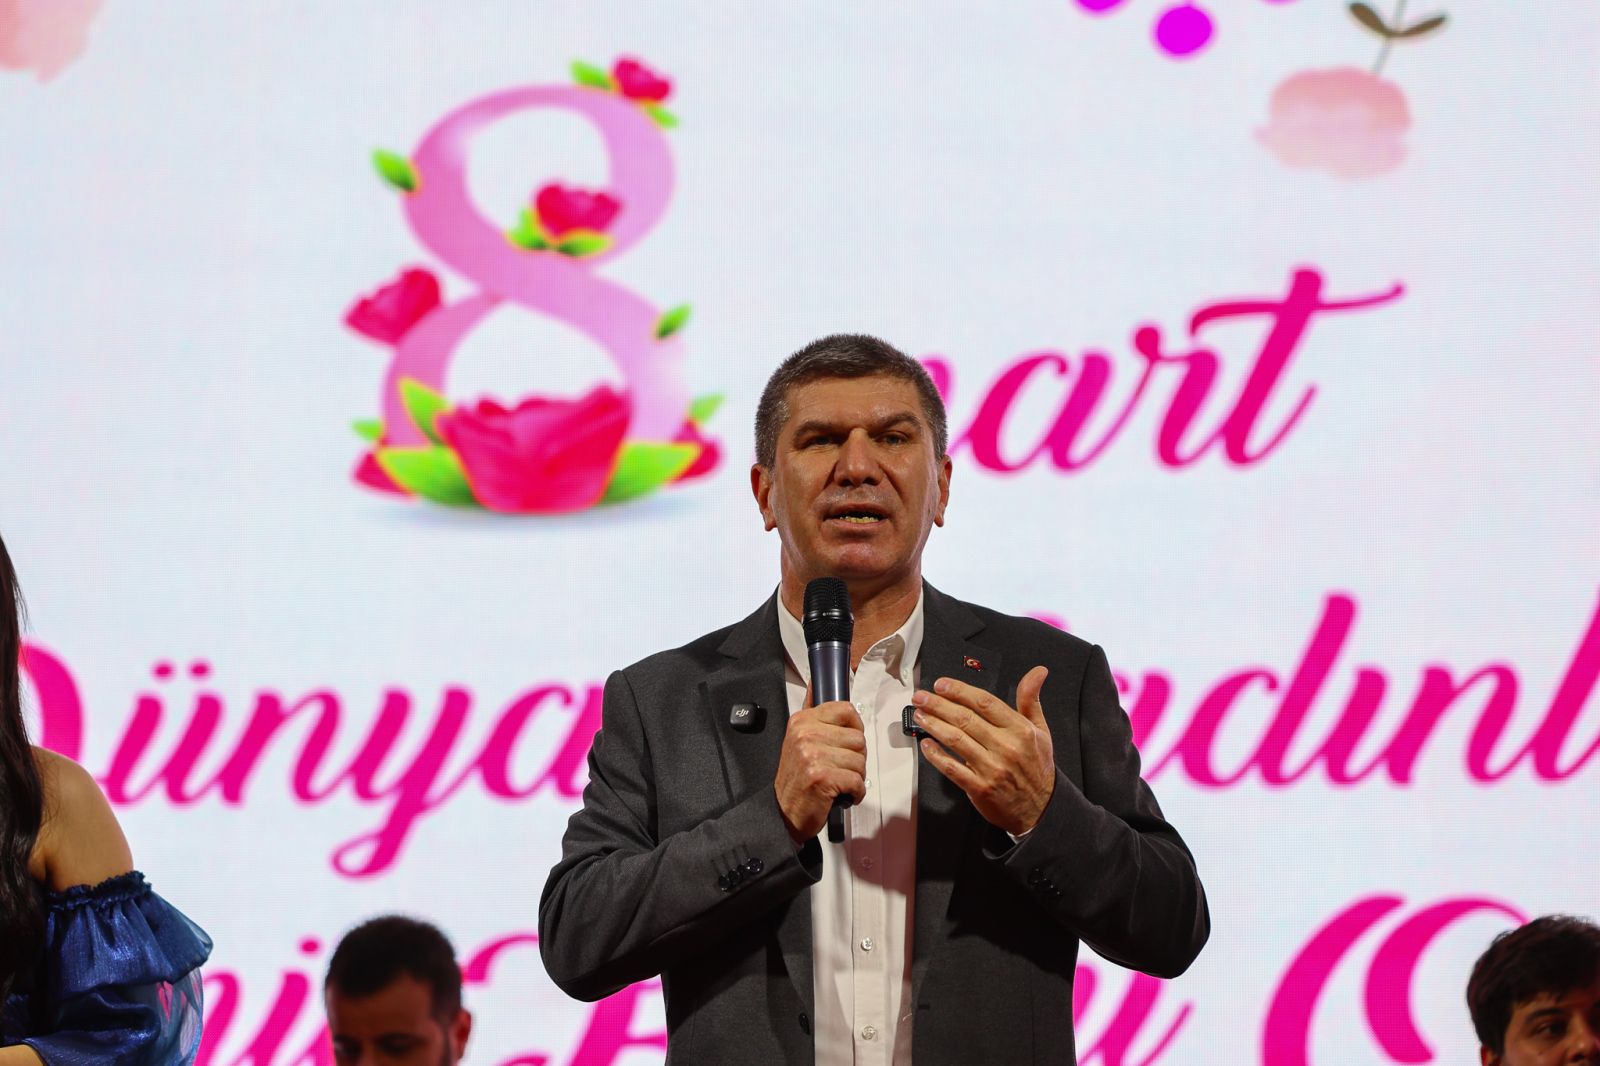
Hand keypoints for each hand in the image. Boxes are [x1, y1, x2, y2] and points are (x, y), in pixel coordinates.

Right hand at [774, 688, 866, 843]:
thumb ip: (811, 711)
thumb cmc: (796, 778)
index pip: (846, 710)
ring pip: (860, 760)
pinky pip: (857, 781)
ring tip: (837, 781)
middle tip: (838, 768)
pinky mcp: (822, 777)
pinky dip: (855, 792)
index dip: (854, 728)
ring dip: (855, 777)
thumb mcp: (797, 738)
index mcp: (801, 721)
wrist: (783, 811)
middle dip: (855, 758)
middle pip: (858, 738)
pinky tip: (840, 793)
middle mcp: (805, 735)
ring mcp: (812, 755)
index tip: (846, 741)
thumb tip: (815, 683)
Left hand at [912, 666, 1053, 835]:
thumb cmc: (1037, 767)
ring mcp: (991, 768)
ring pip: (955, 740)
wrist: (1040, 808)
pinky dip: (936, 755)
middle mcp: (1006, 747)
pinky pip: (952, 768)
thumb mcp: (1040, 730)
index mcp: (1019, 730)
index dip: (960, 690)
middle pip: (965, 719)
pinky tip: (926, 744)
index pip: (985, 703)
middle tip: (921, 696)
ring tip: (920, 715)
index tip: (942, 684)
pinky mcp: (979, 788)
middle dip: (938, 704)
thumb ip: (1031, 700)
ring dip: (933, 725)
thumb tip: (1037, 672)